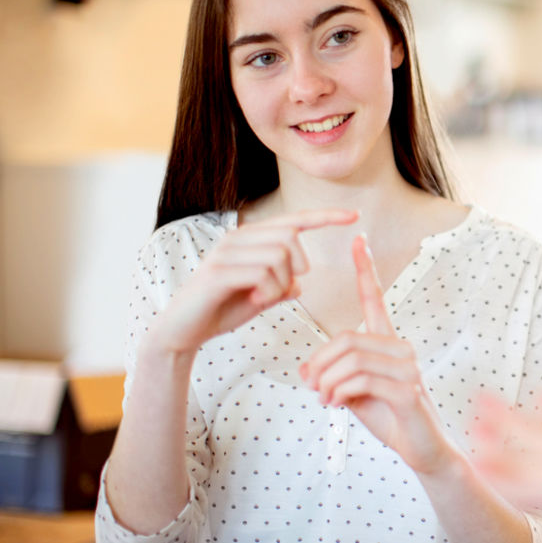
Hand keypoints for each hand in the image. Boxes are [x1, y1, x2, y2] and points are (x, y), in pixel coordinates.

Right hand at [149, 208, 357, 354]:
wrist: (182, 331)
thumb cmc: (220, 312)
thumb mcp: (259, 300)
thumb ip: (280, 289)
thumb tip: (299, 285)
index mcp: (251, 240)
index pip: (295, 221)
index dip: (326, 216)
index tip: (355, 215)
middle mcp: (238, 238)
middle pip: (291, 237)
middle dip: (298, 266)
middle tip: (282, 288)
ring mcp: (226, 253)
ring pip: (279, 255)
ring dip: (281, 283)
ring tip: (264, 298)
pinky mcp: (218, 271)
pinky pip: (262, 273)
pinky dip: (268, 291)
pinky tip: (256, 300)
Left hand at [299, 234, 459, 473]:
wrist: (424, 450)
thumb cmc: (393, 419)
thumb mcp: (356, 395)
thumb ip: (335, 377)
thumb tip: (308, 372)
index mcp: (389, 344)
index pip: (375, 299)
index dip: (366, 269)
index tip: (358, 241)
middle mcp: (402, 350)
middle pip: (347, 338)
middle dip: (319, 363)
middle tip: (311, 386)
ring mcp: (408, 369)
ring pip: (351, 358)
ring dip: (327, 381)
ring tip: (324, 399)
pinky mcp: (408, 391)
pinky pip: (361, 380)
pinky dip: (339, 392)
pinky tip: (337, 403)